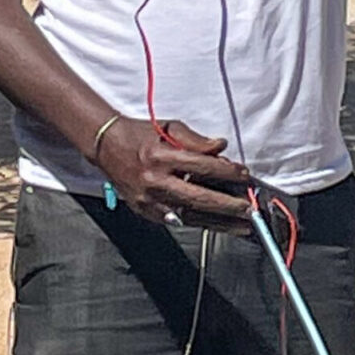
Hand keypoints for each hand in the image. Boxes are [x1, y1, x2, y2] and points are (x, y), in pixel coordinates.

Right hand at [93, 118, 253, 230]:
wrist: (107, 147)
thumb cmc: (140, 135)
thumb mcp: (169, 128)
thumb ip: (196, 140)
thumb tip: (220, 147)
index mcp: (160, 156)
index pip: (201, 166)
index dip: (226, 172)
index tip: (244, 175)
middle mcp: (154, 180)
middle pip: (197, 196)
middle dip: (226, 205)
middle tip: (247, 209)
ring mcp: (149, 200)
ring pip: (189, 215)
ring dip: (218, 222)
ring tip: (240, 226)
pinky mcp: (146, 211)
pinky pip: (177, 221)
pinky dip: (198, 223)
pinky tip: (217, 226)